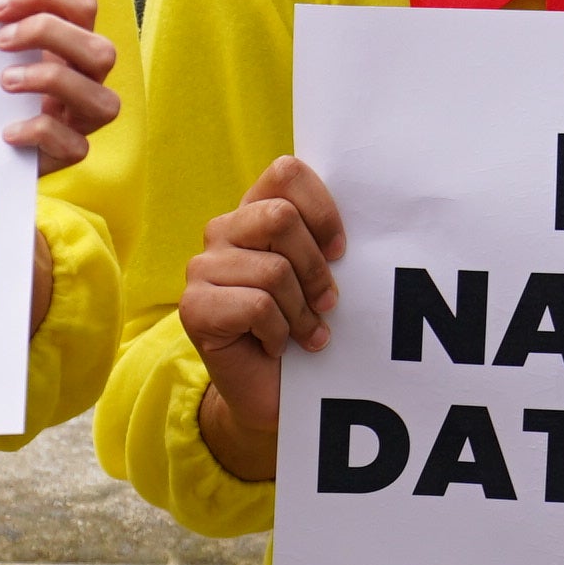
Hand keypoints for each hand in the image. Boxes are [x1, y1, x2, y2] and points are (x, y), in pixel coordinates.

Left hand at [0, 0, 120, 170]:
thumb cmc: (4, 88)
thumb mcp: (8, 52)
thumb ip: (5, 28)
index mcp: (78, 43)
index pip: (82, 6)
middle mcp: (91, 78)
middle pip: (101, 49)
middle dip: (49, 35)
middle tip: (0, 41)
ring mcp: (87, 117)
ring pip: (101, 99)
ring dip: (50, 81)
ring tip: (5, 81)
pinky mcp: (74, 151)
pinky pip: (74, 145)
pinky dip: (40, 132)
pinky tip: (8, 131)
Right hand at [184, 156, 344, 483]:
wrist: (272, 392)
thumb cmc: (302, 325)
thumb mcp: (319, 274)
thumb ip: (325, 239)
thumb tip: (369, 214)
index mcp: (255, 212)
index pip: (286, 172)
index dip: (321, 209)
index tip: (340, 251)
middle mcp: (223, 231)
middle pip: (281, 219)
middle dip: (316, 268)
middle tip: (327, 303)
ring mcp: (202, 268)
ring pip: (273, 271)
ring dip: (300, 311)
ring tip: (303, 332)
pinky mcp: (194, 308)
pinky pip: (256, 306)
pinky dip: (280, 333)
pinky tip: (277, 345)